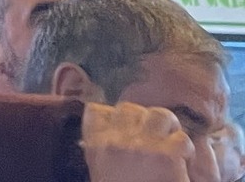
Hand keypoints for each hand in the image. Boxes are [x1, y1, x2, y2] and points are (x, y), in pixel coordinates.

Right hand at [83, 103, 197, 181]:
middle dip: (143, 118)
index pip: (96, 111)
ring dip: (169, 127)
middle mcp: (115, 141)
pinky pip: (181, 139)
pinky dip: (186, 149)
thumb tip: (104, 141)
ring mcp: (141, 146)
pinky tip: (185, 161)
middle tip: (154, 136)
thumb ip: (101, 155)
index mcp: (96, 148)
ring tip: (174, 143)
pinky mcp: (166, 157)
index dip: (112, 116)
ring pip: (159, 115)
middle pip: (129, 108)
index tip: (122, 128)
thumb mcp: (100, 174)